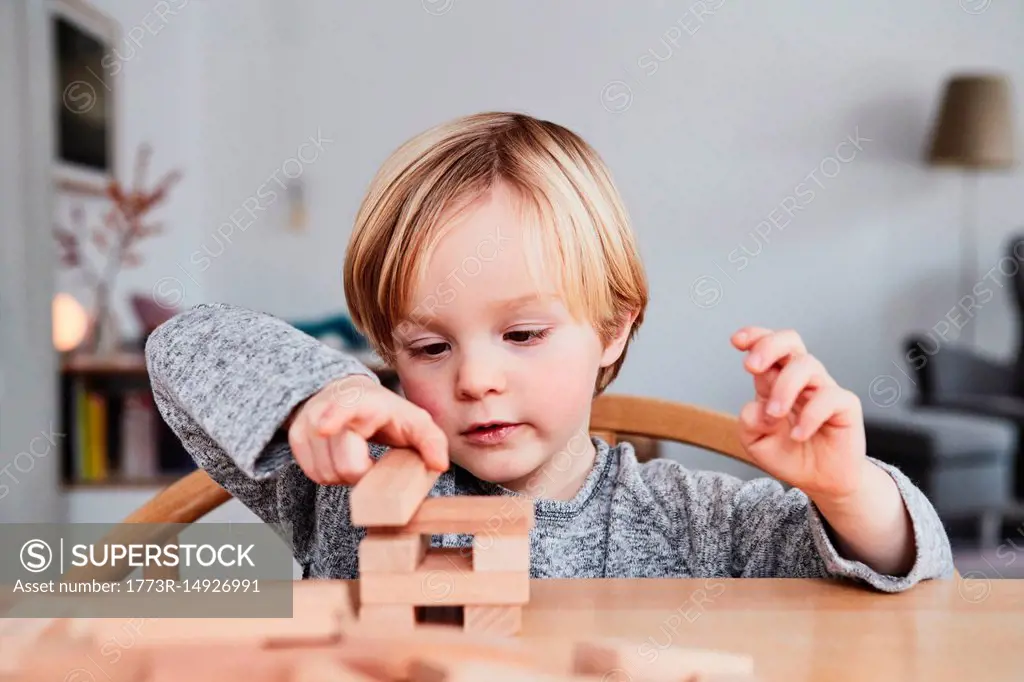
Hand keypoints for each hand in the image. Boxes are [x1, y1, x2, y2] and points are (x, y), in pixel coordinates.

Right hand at [286, 374, 447, 484]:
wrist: (347, 394)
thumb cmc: (385, 412)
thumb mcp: (415, 421)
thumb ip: (432, 441)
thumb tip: (439, 465)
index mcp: (361, 401)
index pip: (343, 408)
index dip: (333, 418)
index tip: (324, 427)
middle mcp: (328, 408)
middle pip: (344, 466)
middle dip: (364, 472)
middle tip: (373, 459)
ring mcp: (307, 422)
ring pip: (327, 474)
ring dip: (346, 475)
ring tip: (358, 456)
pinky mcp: (295, 437)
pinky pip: (313, 474)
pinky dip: (330, 473)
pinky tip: (341, 457)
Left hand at [731, 327, 866, 501]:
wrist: (821, 481)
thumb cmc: (789, 455)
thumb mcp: (756, 442)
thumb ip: (750, 422)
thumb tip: (760, 407)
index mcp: (775, 381)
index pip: (767, 347)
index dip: (754, 337)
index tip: (736, 341)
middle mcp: (800, 380)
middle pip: (790, 342)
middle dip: (769, 346)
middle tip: (752, 367)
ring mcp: (823, 389)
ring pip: (807, 365)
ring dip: (784, 388)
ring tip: (775, 415)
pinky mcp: (844, 405)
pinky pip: (829, 397)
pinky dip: (809, 416)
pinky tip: (798, 435)